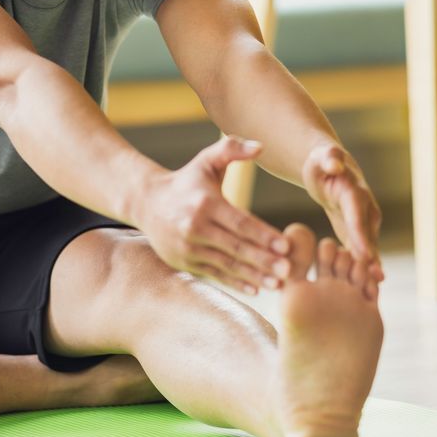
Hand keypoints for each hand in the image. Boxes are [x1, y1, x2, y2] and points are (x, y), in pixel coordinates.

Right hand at [133, 135, 291, 294]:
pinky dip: (235, 283)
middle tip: (289, 269)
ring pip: (226, 264)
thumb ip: (232, 148)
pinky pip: (214, 274)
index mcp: (205, 203)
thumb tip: (261, 147)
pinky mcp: (184, 262)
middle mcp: (195, 227)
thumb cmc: (187, 180)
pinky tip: (255, 289)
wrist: (147, 202)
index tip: (286, 245)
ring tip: (278, 283)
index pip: (240, 222)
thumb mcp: (206, 160)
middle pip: (236, 247)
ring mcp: (188, 247)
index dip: (263, 235)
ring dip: (254, 275)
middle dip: (263, 260)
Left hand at [301, 142, 383, 285]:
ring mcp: (365, 221)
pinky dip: (365, 268)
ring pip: (369, 246)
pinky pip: (363, 250)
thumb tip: (334, 162)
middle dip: (371, 256)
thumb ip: (329, 158)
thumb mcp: (322, 158)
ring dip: (371, 266)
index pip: (357, 214)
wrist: (331, 170)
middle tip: (374, 279)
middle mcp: (365, 208)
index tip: (364, 253)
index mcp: (354, 192)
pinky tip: (368, 288)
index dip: (361, 234)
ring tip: (374, 289)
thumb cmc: (322, 163)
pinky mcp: (358, 231)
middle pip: (368, 234)